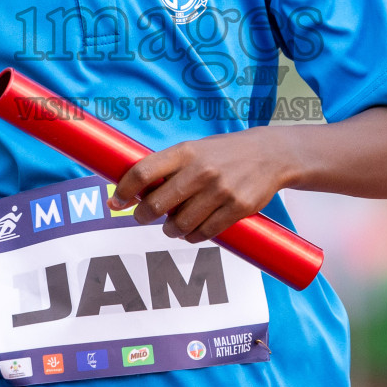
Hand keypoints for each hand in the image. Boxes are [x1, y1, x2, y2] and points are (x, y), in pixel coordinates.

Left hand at [106, 128, 297, 242]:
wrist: (270, 154)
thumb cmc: (224, 152)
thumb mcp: (195, 149)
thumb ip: (169, 166)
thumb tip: (136, 191)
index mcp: (186, 151)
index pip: (143, 172)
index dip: (124, 190)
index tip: (116, 201)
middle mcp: (202, 170)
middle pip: (158, 204)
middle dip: (144, 215)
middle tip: (143, 217)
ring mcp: (221, 191)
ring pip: (180, 224)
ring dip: (170, 230)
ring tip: (171, 226)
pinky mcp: (237, 208)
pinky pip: (205, 233)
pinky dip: (192, 237)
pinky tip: (191, 232)